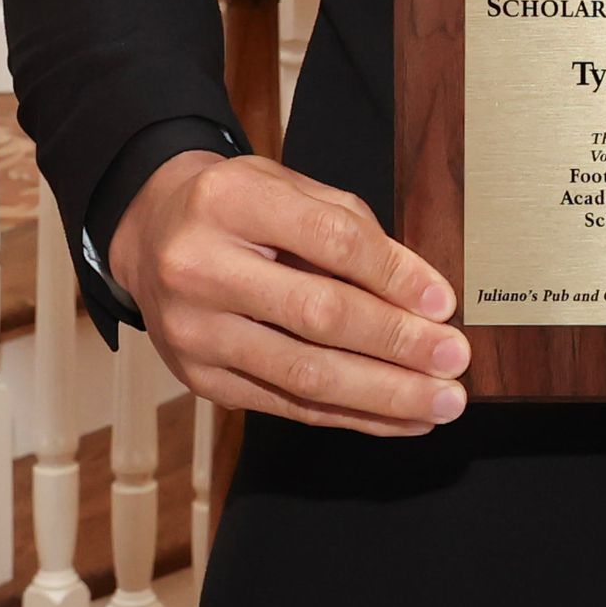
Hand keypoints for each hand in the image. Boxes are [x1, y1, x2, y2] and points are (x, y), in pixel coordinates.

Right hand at [108, 150, 469, 435]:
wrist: (152, 233)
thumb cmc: (236, 206)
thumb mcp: (286, 187)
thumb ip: (350, 228)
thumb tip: (421, 291)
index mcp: (230, 202)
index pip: (330, 240)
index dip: (394, 274)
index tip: (443, 302)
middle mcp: (202, 268)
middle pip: (318, 315)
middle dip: (397, 344)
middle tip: (453, 361)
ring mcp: (196, 332)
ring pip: (304, 374)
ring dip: (382, 394)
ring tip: (438, 401)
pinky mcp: (201, 380)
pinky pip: (287, 405)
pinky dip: (349, 416)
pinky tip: (396, 418)